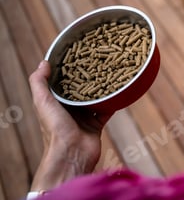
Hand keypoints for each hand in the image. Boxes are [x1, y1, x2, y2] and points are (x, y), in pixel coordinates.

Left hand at [29, 60, 112, 190]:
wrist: (72, 154)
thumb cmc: (54, 129)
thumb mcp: (43, 102)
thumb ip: (39, 83)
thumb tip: (44, 62)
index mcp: (55, 102)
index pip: (62, 81)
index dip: (68, 69)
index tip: (78, 53)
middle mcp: (69, 108)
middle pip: (80, 88)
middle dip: (88, 76)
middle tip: (99, 60)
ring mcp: (84, 116)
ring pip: (95, 97)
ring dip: (102, 87)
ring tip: (111, 72)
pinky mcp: (97, 123)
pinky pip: (107, 109)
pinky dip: (113, 101)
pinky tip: (120, 90)